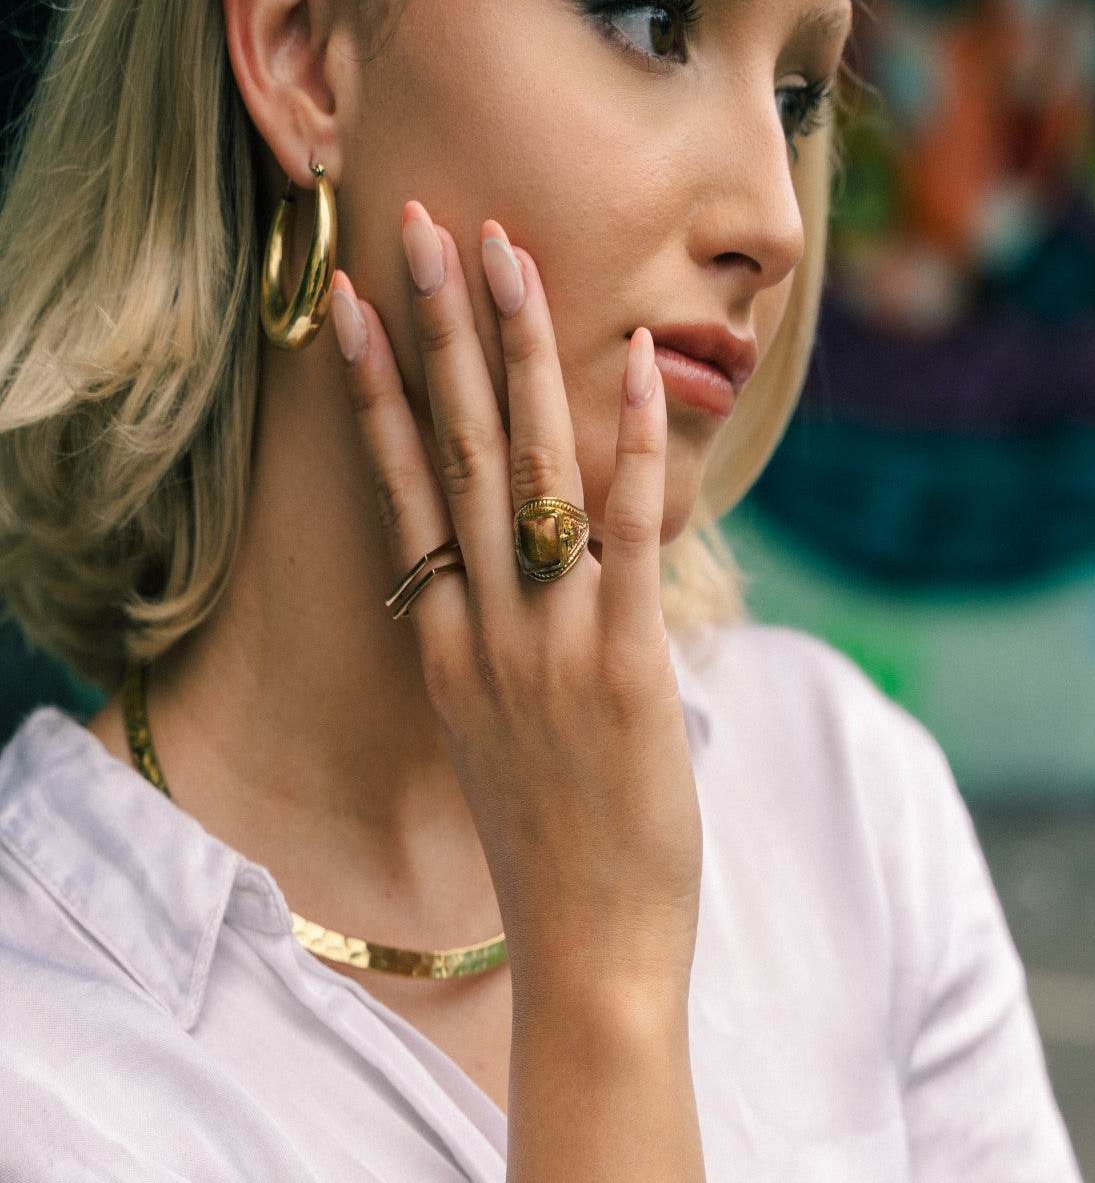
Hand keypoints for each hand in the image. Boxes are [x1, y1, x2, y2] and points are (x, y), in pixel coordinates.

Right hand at [331, 202, 701, 1002]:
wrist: (591, 954)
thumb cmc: (556, 857)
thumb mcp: (505, 745)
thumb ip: (502, 659)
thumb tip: (532, 594)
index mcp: (448, 651)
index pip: (404, 495)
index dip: (385, 392)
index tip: (365, 307)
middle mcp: (484, 635)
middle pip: (451, 457)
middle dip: (441, 332)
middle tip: (425, 228)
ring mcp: (551, 649)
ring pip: (525, 473)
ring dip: (520, 352)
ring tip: (507, 253)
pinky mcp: (627, 670)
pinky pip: (628, 538)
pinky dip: (634, 448)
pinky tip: (641, 366)